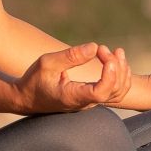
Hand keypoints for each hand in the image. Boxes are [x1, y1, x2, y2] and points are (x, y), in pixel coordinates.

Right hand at [13, 42, 132, 113]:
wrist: (27, 98)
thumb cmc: (34, 80)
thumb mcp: (47, 63)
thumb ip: (71, 56)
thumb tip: (94, 47)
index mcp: (73, 96)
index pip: (101, 92)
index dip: (110, 75)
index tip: (106, 56)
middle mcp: (85, 103)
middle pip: (114, 91)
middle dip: (116, 66)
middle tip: (103, 48)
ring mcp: (90, 102)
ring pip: (118, 93)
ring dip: (123, 72)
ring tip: (117, 51)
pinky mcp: (92, 98)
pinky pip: (115, 92)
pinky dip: (120, 76)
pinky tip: (116, 62)